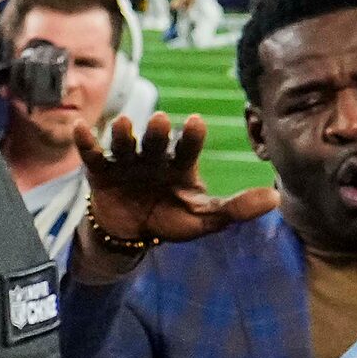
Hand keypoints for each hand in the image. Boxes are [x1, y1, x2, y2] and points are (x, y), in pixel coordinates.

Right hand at [73, 113, 275, 263]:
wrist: (132, 236)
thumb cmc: (172, 220)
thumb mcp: (205, 218)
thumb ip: (237, 208)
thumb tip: (276, 199)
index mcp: (180, 165)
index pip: (188, 148)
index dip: (191, 136)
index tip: (195, 122)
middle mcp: (154, 158)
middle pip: (156, 142)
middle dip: (157, 133)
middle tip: (160, 121)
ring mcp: (127, 163)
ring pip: (125, 145)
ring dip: (124, 134)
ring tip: (124, 125)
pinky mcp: (101, 173)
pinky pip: (93, 156)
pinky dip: (86, 141)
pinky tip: (80, 127)